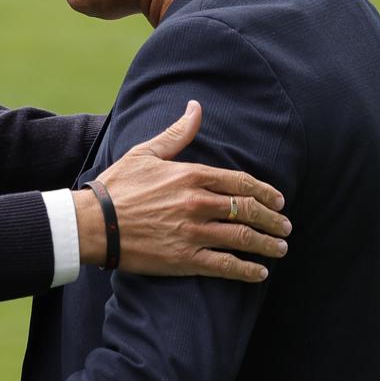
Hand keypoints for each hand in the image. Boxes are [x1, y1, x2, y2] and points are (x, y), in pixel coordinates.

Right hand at [74, 100, 290, 281]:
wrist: (94, 223)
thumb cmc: (118, 186)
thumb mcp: (146, 152)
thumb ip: (177, 133)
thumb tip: (196, 107)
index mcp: (190, 175)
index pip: (240, 182)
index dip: (265, 192)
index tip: (279, 200)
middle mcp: (197, 203)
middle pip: (248, 210)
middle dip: (273, 220)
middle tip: (285, 227)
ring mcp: (193, 233)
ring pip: (243, 238)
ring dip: (267, 245)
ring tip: (280, 249)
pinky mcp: (185, 259)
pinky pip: (225, 266)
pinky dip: (246, 270)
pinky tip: (259, 273)